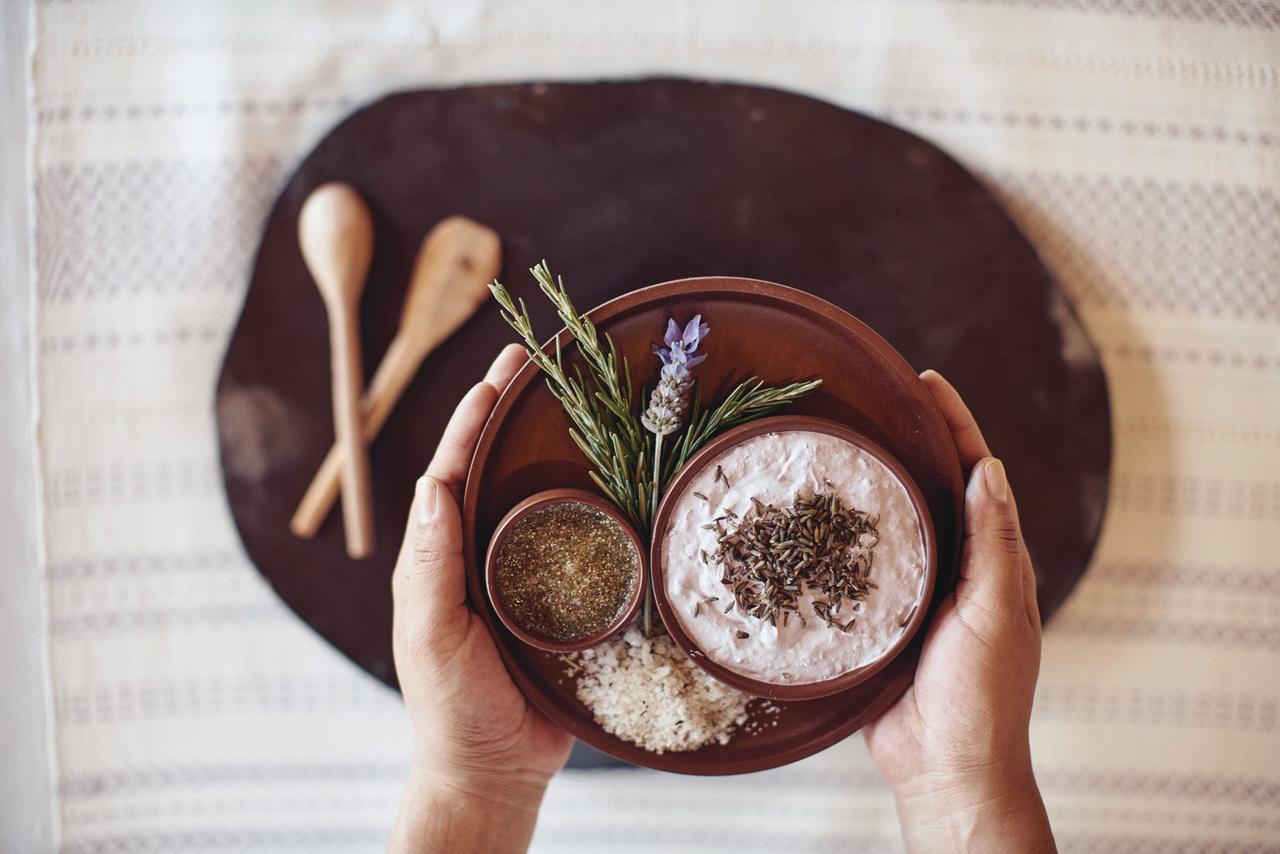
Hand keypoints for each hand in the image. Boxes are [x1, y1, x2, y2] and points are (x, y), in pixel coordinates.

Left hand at [389, 344, 571, 853]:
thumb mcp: (430, 636)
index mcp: (441, 557)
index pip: (453, 474)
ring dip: (557, 449)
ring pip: (541, 499)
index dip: (472, 420)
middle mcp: (481, 556)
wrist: (497, 770)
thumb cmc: (452, 708)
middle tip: (537, 362)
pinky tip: (622, 480)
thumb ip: (430, 567)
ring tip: (584, 401)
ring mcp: (525, 575)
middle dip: (511, 414)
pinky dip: (596, 504)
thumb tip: (431, 486)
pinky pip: (581, 543)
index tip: (497, 373)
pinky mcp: (565, 600)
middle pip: (496, 471)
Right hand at [863, 371, 1054, 852]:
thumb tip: (989, 469)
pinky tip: (809, 520)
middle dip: (909, 441)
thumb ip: (994, 543)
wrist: (944, 765)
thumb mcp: (996, 612)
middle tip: (874, 400)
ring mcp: (913, 593)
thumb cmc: (983, 694)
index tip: (927, 382)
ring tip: (836, 443)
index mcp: (992, 560)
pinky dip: (838, 537)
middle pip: (931, 488)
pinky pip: (855, 567)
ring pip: (891, 523)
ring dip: (869, 483)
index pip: (975, 476)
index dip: (955, 426)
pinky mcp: (875, 619)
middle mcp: (953, 568)